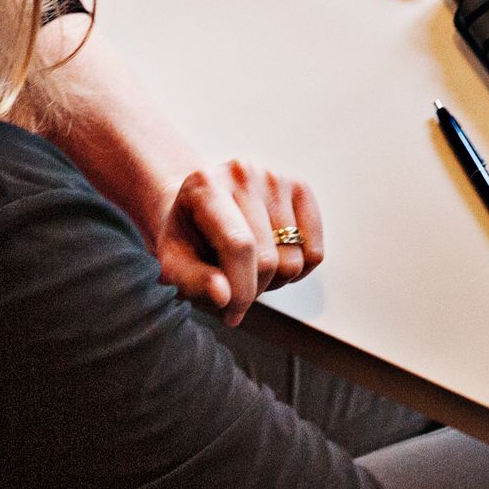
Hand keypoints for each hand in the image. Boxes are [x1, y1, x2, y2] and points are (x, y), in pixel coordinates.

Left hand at [154, 158, 324, 325]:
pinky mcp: (299, 188)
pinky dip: (298, 270)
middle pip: (269, 258)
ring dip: (275, 281)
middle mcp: (243, 173)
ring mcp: (275, 178)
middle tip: (234, 289)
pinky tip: (273, 260)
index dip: (241, 290)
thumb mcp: (172, 262)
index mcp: (206, 186)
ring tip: (250, 270)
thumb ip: (192, 281)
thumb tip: (223, 295)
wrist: (198, 205)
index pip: (239, 245)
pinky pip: (315, 252)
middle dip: (253, 290)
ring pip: (295, 260)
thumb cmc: (186, 237)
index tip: (232, 314)